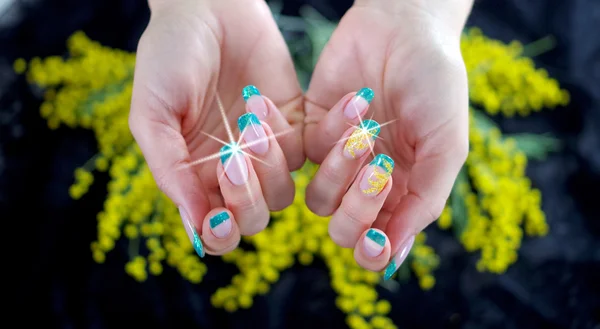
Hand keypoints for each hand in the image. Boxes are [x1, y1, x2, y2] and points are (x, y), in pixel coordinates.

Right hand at [129, 0, 303, 256]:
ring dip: (268, 162)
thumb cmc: (169, 57)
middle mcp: (232, 172)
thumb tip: (194, 226)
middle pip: (254, 218)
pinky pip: (306, 152)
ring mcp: (266, 152)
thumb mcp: (153, 112)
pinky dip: (284, 132)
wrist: (208, 6)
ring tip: (248, 115)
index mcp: (193, 177)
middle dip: (246, 198)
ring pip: (284, 192)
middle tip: (232, 157)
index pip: (214, 228)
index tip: (218, 216)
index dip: (219, 233)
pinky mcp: (294, 126)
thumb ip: (170, 169)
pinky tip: (262, 99)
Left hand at [304, 0, 471, 277]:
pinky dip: (328, 128)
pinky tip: (352, 98)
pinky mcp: (309, 132)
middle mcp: (366, 184)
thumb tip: (395, 255)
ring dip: (341, 163)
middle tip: (377, 168)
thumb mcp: (446, 143)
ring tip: (365, 120)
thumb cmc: (435, 83)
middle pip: (342, 228)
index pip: (378, 244)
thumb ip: (425, 199)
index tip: (376, 239)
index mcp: (404, 194)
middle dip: (357, 207)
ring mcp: (336, 160)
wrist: (404, 26)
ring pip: (318, 196)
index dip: (373, 251)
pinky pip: (300, 153)